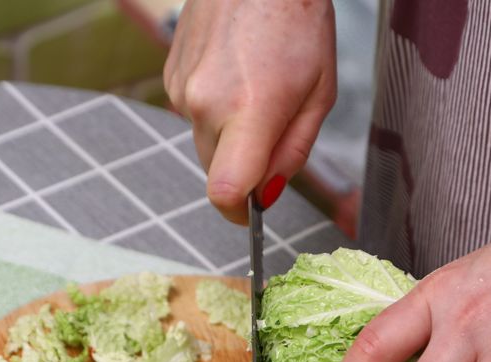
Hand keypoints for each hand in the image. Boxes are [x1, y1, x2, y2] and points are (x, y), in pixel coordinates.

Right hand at [164, 0, 336, 223]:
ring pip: (206, 143)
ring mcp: (182, 90)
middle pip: (218, 171)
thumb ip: (293, 152)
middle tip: (275, 126)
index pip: (226, 192)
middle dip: (244, 167)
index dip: (239, 213)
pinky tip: (235, 73)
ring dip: (230, 134)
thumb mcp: (319, 93)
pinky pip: (193, 115)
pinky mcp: (171, 78)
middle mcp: (205, 104)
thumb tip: (268, 195)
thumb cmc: (296, 19)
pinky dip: (215, 108)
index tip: (252, 212)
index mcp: (249, 111)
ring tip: (256, 87)